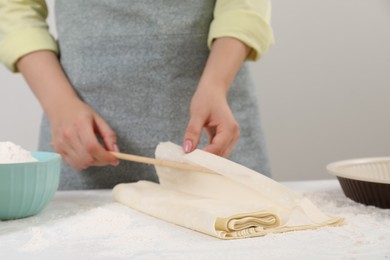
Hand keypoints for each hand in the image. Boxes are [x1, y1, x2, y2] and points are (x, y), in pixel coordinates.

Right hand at [17, 50, 118, 169]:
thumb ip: (108, 134)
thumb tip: (116, 151)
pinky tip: (86, 152)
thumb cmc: (80, 109)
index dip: (107, 157)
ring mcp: (59, 142)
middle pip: (88, 158)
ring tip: (98, 153)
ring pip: (80, 163)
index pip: (94, 148)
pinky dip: (82, 162)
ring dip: (93, 162)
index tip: (116, 159)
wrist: (58, 103)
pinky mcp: (56, 148)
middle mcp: (67, 135)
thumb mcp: (97, 118)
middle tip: (109, 156)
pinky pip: (72, 162)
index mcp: (80, 125)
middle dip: (102, 161)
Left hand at [183, 85, 239, 156]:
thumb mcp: (197, 114)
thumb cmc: (206, 99)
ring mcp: (231, 137)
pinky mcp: (226, 138)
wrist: (213, 91)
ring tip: (191, 160)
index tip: (189, 161)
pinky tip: (196, 154)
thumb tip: (187, 150)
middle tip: (188, 163)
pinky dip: (208, 153)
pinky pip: (218, 150)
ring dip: (207, 159)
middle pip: (220, 155)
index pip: (217, 149)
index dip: (204, 157)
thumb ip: (192, 132)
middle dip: (206, 160)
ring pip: (220, 155)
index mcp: (229, 128)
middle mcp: (233, 134)